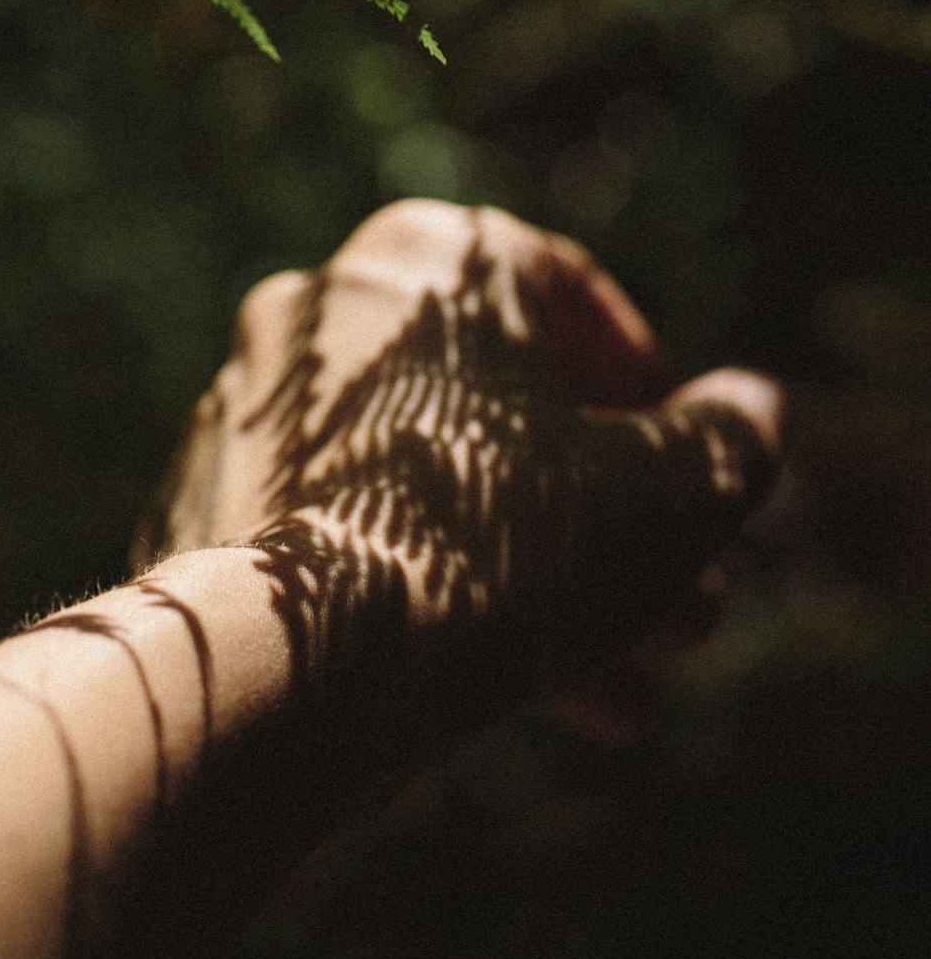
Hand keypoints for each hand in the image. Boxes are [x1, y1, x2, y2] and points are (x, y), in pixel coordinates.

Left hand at [137, 200, 782, 691]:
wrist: (298, 671)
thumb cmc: (501, 552)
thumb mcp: (668, 496)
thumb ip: (730, 442)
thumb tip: (754, 414)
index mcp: (435, 261)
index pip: (572, 307)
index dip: (656, 402)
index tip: (690, 481)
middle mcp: (326, 313)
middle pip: (507, 432)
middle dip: (609, 540)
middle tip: (680, 621)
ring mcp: (252, 417)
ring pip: (435, 505)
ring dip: (541, 596)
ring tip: (621, 694)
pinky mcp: (204, 516)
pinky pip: (354, 551)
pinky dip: (437, 610)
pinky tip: (514, 697)